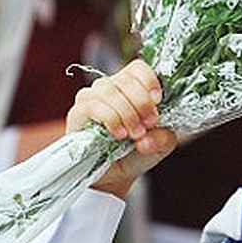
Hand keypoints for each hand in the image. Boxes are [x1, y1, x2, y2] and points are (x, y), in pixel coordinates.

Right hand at [66, 59, 176, 196]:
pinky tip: (119, 135)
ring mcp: (92, 98)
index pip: (138, 67)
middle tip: (149, 125)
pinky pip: (93, 106)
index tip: (158, 101)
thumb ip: (163, 137)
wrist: (117, 175)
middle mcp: (111, 87)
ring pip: (109, 91)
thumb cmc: (138, 151)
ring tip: (135, 134)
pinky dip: (111, 119)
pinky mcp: (78, 113)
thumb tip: (146, 139)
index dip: (149, 80)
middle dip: (142, 103)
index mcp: (132, 87)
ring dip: (127, 113)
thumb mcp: (161, 144)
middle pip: (126, 79)